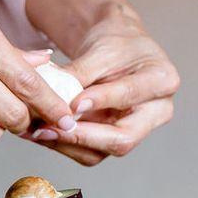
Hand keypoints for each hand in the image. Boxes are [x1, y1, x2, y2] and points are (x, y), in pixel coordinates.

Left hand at [31, 16, 178, 166]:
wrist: (118, 51)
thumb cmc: (116, 45)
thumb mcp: (100, 50)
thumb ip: (80, 73)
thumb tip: (52, 95)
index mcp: (162, 80)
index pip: (130, 96)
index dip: (101, 101)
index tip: (74, 103)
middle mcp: (156, 112)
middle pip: (123, 139)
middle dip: (82, 136)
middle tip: (48, 129)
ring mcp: (135, 130)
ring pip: (101, 152)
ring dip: (65, 144)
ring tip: (36, 131)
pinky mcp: (113, 140)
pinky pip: (88, 151)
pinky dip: (62, 144)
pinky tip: (39, 133)